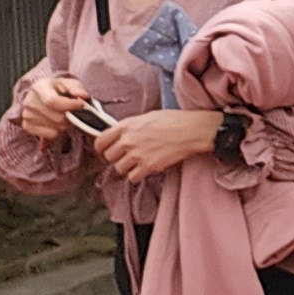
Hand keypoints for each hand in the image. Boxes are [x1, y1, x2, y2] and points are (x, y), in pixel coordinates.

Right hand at [15, 74, 98, 143]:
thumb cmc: (61, 89)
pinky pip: (49, 134)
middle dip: (70, 116)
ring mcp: (26, 114)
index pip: (52, 101)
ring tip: (64, 116)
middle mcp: (29, 101)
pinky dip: (57, 131)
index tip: (81, 105)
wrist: (45, 95)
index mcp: (39, 86)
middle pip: (56, 117)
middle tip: (73, 112)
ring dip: (64, 124)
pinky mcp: (27, 125)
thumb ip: (77, 89)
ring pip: (55, 127)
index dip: (70, 105)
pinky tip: (56, 123)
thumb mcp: (71, 84)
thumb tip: (82, 95)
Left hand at [92, 107, 221, 182]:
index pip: (100, 141)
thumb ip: (130, 126)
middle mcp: (128, 140)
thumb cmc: (174, 120)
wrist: (193, 130)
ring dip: (127, 168)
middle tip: (127, 157)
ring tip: (138, 163)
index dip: (102, 148)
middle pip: (109, 156)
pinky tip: (145, 169)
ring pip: (119, 169)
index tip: (107, 150)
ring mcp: (137, 154)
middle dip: (117, 158)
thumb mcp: (147, 116)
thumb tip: (121, 134)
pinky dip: (138, 176)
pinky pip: (132, 178)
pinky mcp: (148, 166)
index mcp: (126, 125)